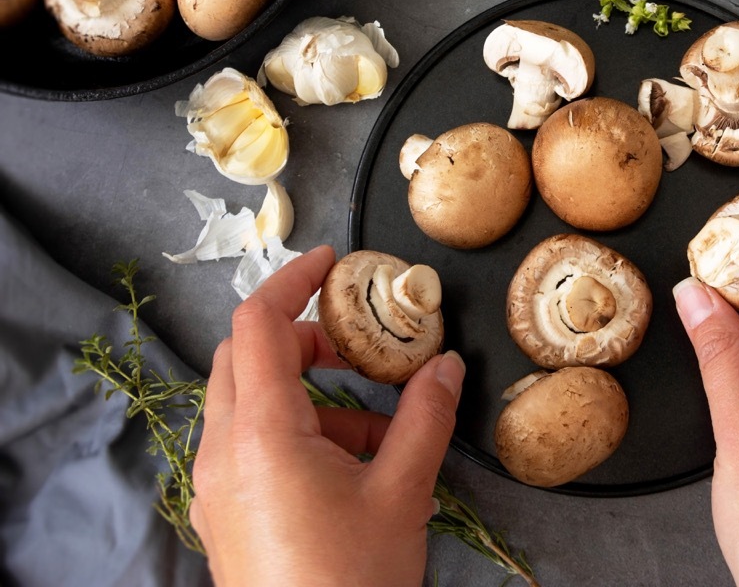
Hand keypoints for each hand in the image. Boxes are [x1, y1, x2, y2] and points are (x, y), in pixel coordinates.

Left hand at [190, 246, 464, 586]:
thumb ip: (425, 417)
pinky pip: (248, 445)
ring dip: (306, 391)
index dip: (293, 281)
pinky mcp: (224, 514)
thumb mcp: (401, 493)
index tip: (332, 261)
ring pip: (248, 403)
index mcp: (261, 434)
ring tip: (376, 426)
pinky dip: (294, 430)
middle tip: (357, 342)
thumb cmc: (349, 582)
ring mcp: (215, 487)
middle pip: (245, 357)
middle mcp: (223, 452)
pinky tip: (349, 466)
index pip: (257, 325)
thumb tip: (446, 366)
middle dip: (303, 336)